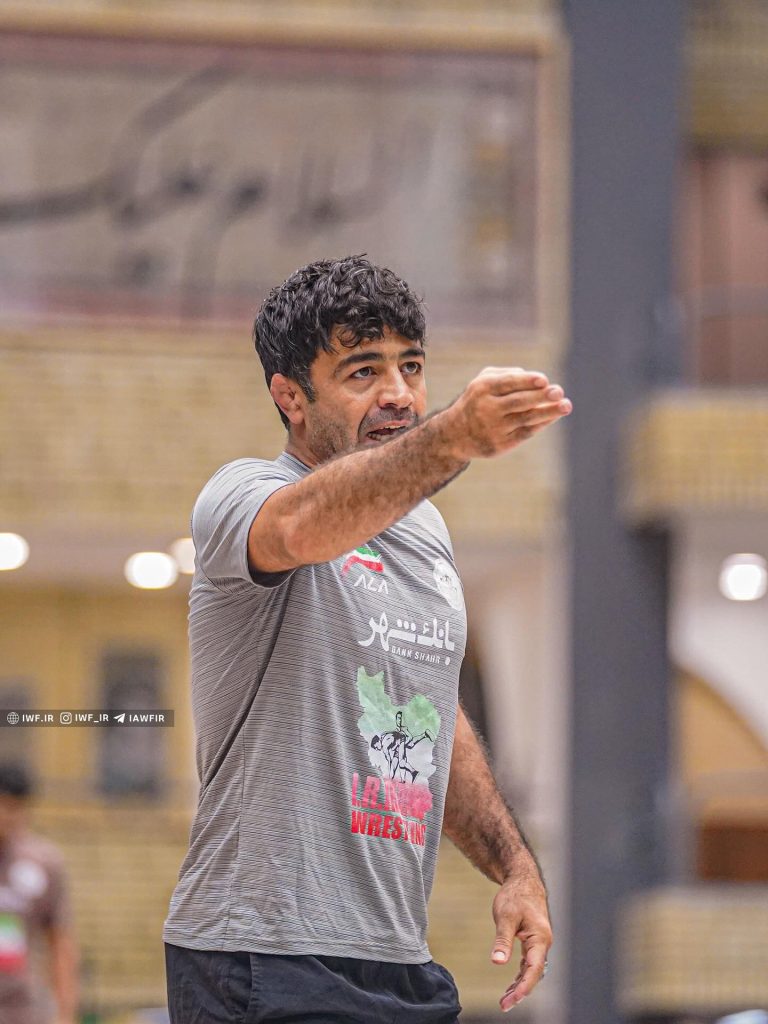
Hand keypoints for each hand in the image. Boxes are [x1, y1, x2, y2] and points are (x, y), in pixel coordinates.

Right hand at [439, 367, 571, 460]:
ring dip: (548, 412)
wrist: (455, 434)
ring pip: (525, 419)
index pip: (507, 383)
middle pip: (518, 402)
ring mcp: (493, 428)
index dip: (526, 381)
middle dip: (540, 396)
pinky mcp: (500, 445)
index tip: (544, 380)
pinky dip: (541, 424)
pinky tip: (553, 416)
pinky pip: (525, 433)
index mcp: (482, 389)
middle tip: (559, 391)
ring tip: (566, 405)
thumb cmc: (477, 401)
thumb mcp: (482, 382)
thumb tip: (533, 378)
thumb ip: (506, 375)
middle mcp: (486, 409)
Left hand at [490, 862, 552, 1010]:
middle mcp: (543, 943)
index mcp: (540, 938)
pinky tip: (512, 984)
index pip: (533, 969)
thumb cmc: (515, 896)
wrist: (523, 881)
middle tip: (504, 1005)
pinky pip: (529, 963)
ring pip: (531, 970)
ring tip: (506, 1000)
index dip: (523, 987)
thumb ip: (502, 939)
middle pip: (534, 973)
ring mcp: (539, 943)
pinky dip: (521, 974)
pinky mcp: (533, 941)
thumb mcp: (505, 916)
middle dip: (520, 991)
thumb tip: (497, 962)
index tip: (511, 1000)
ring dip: (520, 985)